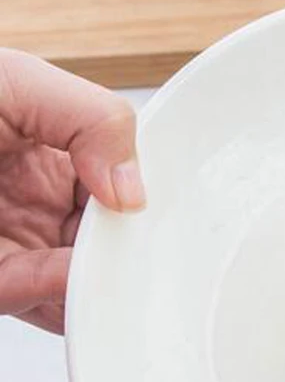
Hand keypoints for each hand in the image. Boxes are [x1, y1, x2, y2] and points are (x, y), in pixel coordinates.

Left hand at [0, 49, 144, 332]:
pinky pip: (45, 298)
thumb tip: (134, 190)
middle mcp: (46, 204)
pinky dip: (69, 296)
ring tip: (133, 276)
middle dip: (138, 246)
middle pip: (114, 237)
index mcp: (59, 154)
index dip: (150, 195)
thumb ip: (91, 119)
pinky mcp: (1, 284)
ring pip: (88, 278)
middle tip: (161, 250)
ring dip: (111, 280)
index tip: (170, 207)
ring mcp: (24, 248)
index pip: (126, 183)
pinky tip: (86, 283)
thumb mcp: (14, 83)